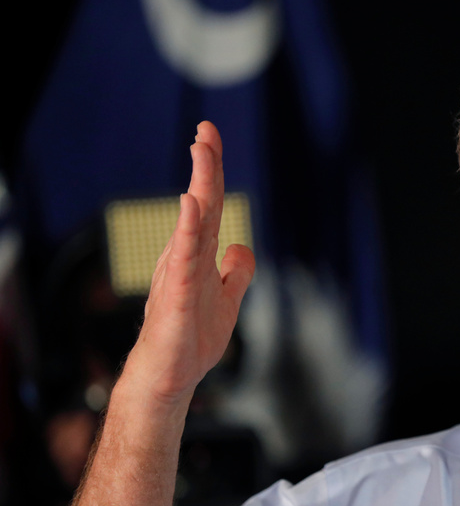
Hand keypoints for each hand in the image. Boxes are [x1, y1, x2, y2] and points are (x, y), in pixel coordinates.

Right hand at [127, 121, 254, 404]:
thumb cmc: (192, 340)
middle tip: (206, 130)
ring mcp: (182, 273)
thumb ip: (237, 273)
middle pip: (201, 204)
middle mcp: (188, 256)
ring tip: (201, 150)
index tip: (209, 138)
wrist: (171, 375)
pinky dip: (188, 228)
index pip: (209, 207)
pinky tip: (191, 203)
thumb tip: (243, 247)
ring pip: (193, 222)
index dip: (212, 173)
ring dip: (199, 184)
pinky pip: (184, 256)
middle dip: (206, 165)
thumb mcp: (228, 300)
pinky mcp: (179, 294)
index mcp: (200, 255)